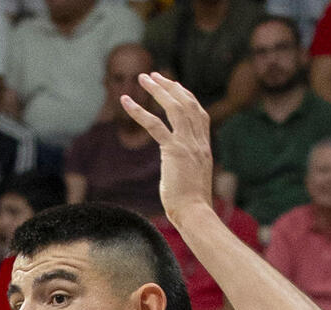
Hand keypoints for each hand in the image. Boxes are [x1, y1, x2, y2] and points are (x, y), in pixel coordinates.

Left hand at [120, 72, 212, 224]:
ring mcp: (188, 144)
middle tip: (154, 75)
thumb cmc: (192, 204)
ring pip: (174, 107)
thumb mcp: (193, 180)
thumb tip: (178, 170)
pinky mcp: (174, 151)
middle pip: (187, 103)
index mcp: (205, 146)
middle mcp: (198, 140)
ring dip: (157, 90)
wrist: (195, 212)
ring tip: (142, 78)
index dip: (186, 97)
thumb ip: (187, 167)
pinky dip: (139, 112)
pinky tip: (126, 102)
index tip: (175, 86)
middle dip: (169, 87)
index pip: (198, 113)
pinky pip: (155, 125)